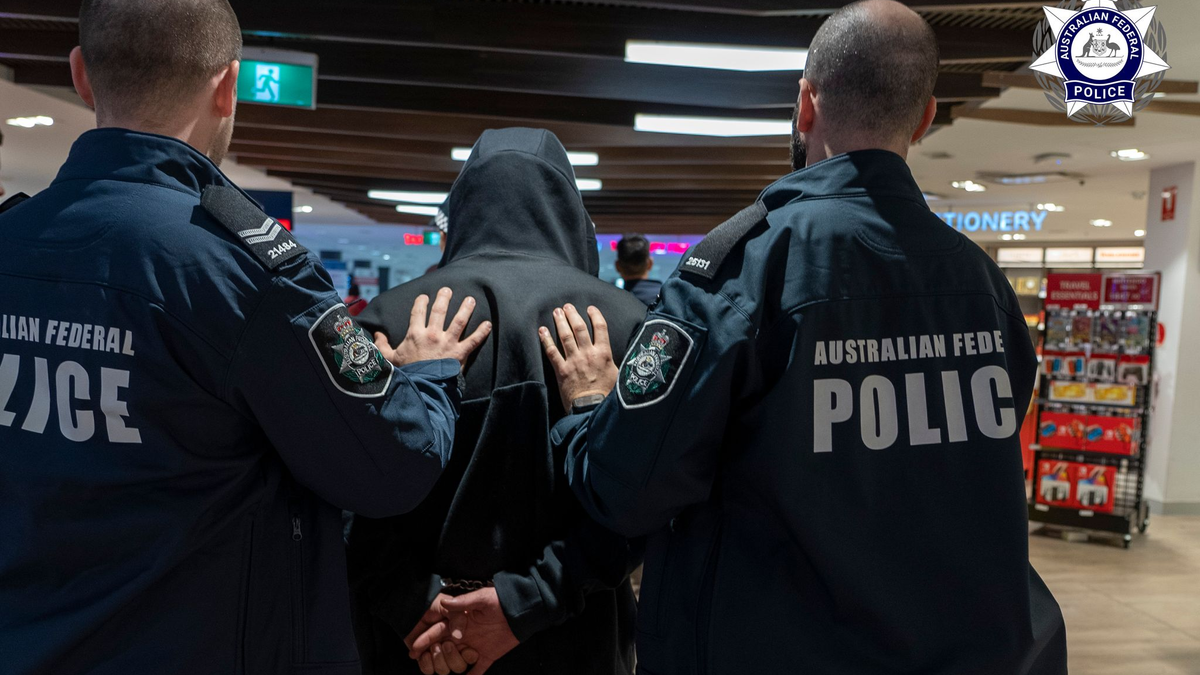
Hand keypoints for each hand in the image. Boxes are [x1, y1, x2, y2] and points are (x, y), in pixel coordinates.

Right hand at [375, 288, 491, 367]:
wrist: (421, 388)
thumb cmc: (405, 374)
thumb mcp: (389, 359)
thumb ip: (382, 345)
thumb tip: (376, 334)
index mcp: (415, 334)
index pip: (418, 312)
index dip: (421, 302)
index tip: (425, 296)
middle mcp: (433, 334)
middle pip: (440, 311)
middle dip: (444, 298)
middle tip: (448, 290)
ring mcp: (448, 343)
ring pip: (459, 321)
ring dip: (465, 309)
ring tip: (470, 299)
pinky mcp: (460, 353)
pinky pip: (473, 340)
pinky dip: (482, 332)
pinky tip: (488, 324)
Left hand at [404, 594, 479, 674]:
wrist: (411, 607)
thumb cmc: (432, 604)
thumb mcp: (449, 607)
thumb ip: (458, 618)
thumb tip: (458, 636)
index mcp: (462, 637)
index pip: (471, 655)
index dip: (469, 656)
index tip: (466, 649)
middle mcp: (452, 648)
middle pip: (459, 666)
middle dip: (452, 658)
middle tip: (445, 644)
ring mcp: (438, 654)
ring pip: (444, 670)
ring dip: (438, 660)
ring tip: (433, 647)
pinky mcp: (425, 657)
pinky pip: (429, 670)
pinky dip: (426, 664)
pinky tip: (423, 653)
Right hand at [409, 587, 518, 674]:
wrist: (522, 610)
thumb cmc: (501, 600)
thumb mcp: (482, 598)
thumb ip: (463, 602)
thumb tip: (444, 602)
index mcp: (459, 622)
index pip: (437, 632)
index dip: (425, 640)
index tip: (414, 649)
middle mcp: (463, 636)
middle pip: (442, 649)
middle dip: (433, 654)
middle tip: (431, 655)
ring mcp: (474, 647)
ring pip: (455, 662)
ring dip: (451, 664)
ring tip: (448, 664)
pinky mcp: (487, 656)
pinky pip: (476, 671)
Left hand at [539, 304, 617, 410]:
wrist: (592, 409)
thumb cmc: (607, 395)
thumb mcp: (618, 376)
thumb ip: (616, 363)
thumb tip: (627, 357)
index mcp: (604, 354)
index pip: (600, 327)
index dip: (595, 315)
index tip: (590, 308)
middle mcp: (588, 354)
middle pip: (579, 328)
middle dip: (573, 314)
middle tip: (567, 306)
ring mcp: (574, 361)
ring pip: (565, 336)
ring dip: (560, 322)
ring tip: (557, 312)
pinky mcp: (562, 370)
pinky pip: (552, 351)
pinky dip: (546, 339)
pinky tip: (542, 330)